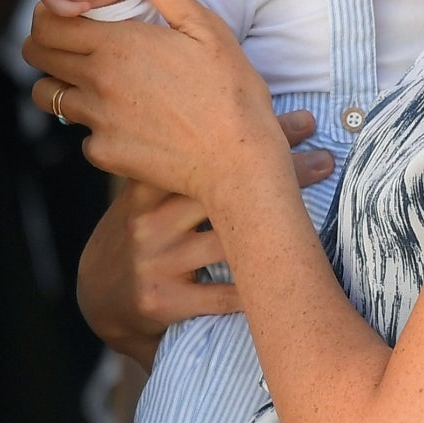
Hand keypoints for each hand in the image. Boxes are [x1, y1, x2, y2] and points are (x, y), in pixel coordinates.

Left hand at [26, 0, 293, 212]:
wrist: (240, 164)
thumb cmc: (231, 92)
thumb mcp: (205, 29)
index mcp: (118, 44)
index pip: (48, 21)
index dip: (49, 12)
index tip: (68, 11)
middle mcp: (97, 81)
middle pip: (36, 55)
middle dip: (45, 43)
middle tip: (73, 41)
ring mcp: (97, 122)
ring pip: (49, 96)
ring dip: (63, 84)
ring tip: (96, 81)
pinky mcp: (104, 155)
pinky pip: (83, 134)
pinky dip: (97, 125)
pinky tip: (130, 121)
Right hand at [76, 116, 335, 366]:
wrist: (99, 300)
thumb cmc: (142, 238)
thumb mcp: (146, 198)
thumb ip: (177, 166)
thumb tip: (237, 122)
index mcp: (146, 188)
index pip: (202, 153)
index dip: (253, 135)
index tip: (301, 121)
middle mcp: (147, 221)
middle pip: (220, 190)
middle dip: (278, 172)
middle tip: (324, 158)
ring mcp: (154, 261)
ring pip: (228, 243)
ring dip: (278, 229)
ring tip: (319, 217)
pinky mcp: (161, 301)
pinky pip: (223, 294)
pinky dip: (257, 285)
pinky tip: (290, 274)